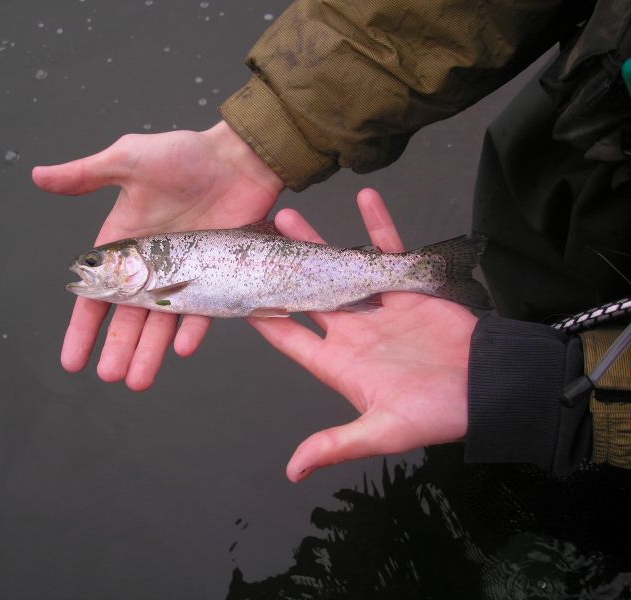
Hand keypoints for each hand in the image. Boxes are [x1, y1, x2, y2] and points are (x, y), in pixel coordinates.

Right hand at [33, 122, 283, 389]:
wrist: (239, 157)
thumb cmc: (185, 155)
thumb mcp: (129, 160)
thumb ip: (86, 174)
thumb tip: (38, 175)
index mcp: (126, 245)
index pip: (98, 294)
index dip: (83, 327)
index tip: (72, 360)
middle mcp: (153, 266)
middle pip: (130, 317)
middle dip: (118, 348)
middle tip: (110, 377)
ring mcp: (186, 273)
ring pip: (163, 322)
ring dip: (150, 351)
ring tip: (138, 381)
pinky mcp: (219, 274)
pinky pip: (204, 308)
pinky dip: (193, 327)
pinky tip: (181, 349)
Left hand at [248, 189, 477, 481]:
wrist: (491, 389)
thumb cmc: (437, 414)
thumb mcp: (384, 431)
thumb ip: (337, 444)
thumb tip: (294, 470)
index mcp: (338, 363)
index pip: (289, 338)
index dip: (263, 319)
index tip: (235, 296)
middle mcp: (351, 332)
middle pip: (305, 295)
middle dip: (279, 270)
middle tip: (254, 241)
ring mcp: (378, 308)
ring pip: (339, 268)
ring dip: (317, 243)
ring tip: (290, 215)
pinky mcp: (408, 290)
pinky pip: (390, 251)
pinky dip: (378, 225)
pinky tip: (364, 198)